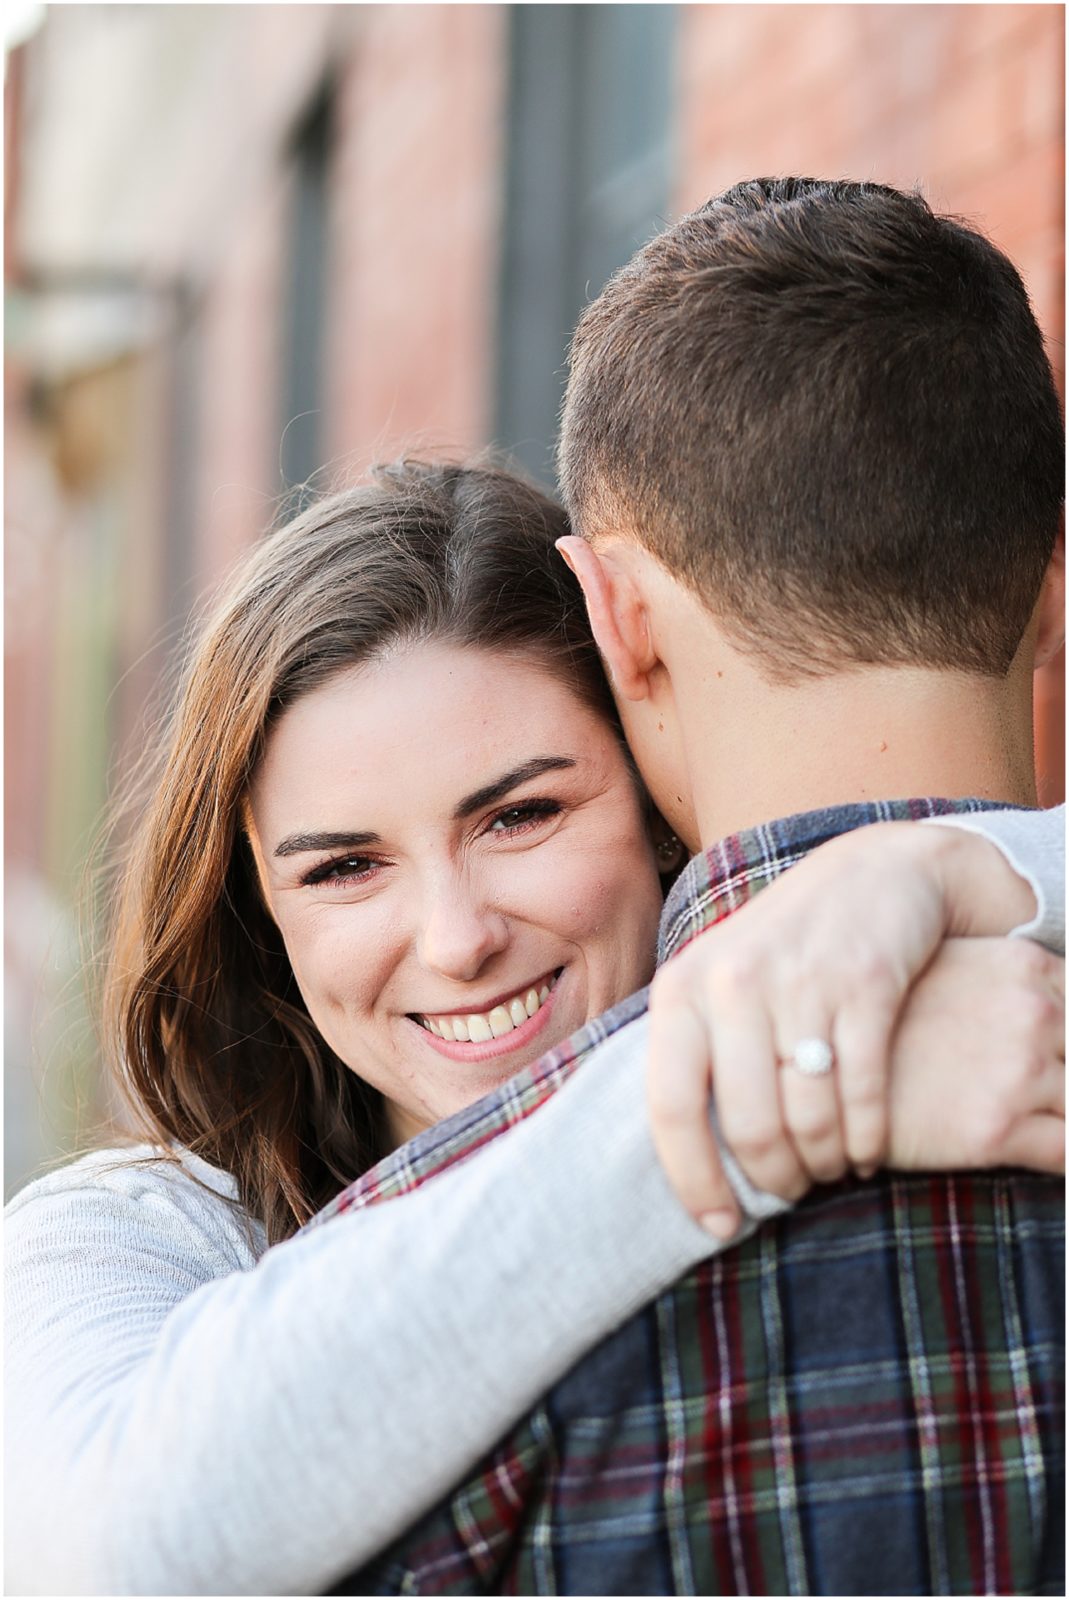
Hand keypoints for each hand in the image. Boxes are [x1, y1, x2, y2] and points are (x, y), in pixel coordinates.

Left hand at [647, 820, 1050, 1234]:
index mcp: (682, 989)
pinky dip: (867, 1140)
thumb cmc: (782, 949)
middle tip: (788, 1194)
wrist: (874, 874)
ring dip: (823, 1164)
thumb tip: (657, 1153)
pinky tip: (867, 1151)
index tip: (716, 1226)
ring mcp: (802, 982)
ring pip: (808, 1118)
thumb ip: (690, 1048)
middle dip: (772, 1179)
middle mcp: (734, 983)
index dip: (692, 1178)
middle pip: (747, 1125)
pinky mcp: (867, 984)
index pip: (671, 1107)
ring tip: (829, 1170)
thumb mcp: (717, 980)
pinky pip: (864, 1095)